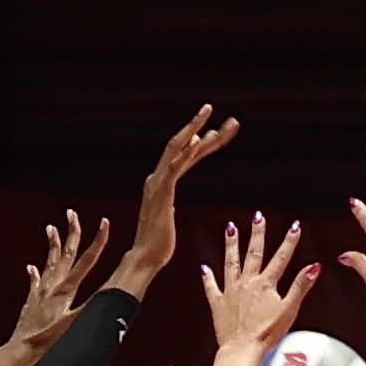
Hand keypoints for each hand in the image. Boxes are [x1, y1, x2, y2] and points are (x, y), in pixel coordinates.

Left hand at [0, 211, 112, 365]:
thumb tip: (109, 292)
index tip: (105, 222)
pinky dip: (34, 273)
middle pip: (66, 254)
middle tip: (72, 213)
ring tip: (50, 228)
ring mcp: (41, 292)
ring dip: (52, 245)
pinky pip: (34, 282)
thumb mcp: (72, 324)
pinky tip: (31, 266)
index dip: (98, 241)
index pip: (87, 261)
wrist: (21, 350)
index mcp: (66, 290)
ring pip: (49, 262)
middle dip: (71, 232)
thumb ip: (89, 308)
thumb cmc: (47, 341)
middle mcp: (53, 286)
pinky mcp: (32, 301)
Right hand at [110, 106, 240, 299]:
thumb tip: (173, 178)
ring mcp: (158, 184)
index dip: (204, 139)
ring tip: (213, 119)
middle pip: (181, 144)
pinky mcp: (161, 194)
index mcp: (162, 181)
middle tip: (211, 107)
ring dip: (196, 132)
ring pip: (178, 150)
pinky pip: (175, 168)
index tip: (221, 128)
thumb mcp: (167, 209)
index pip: (186, 154)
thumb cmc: (159, 240)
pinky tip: (200, 140)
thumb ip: (170, 190)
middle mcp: (158, 178)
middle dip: (198, 125)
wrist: (145, 258)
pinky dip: (186, 153)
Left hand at [201, 212, 319, 365]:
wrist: (242, 349)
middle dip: (257, 233)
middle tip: (258, 216)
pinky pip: (211, 287)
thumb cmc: (266, 333)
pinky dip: (208, 277)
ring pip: (231, 262)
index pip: (281, 257)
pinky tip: (204, 268)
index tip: (294, 226)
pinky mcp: (218, 303)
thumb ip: (301, 286)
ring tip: (230, 228)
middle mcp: (247, 282)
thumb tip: (314, 267)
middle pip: (254, 253)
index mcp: (265, 284)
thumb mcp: (289, 309)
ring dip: (232, 245)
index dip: (289, 241)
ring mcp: (230, 291)